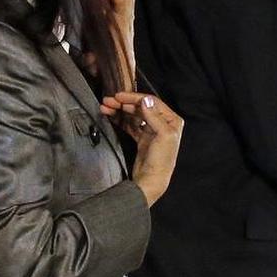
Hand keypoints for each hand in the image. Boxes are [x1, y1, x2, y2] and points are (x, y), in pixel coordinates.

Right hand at [101, 92, 183, 206]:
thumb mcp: (162, 135)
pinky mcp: (142, 138)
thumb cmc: (161, 160)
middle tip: (109, 101)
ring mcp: (151, 130)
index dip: (134, 98)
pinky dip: (120, 120)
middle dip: (124, 103)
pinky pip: (130, 124)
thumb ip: (153, 116)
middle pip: (140, 108)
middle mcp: (162, 123)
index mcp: (171, 120)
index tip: (119, 96)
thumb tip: (145, 100)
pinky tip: (111, 116)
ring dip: (119, 110)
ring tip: (105, 107)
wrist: (151, 181)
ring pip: (133, 115)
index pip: (151, 102)